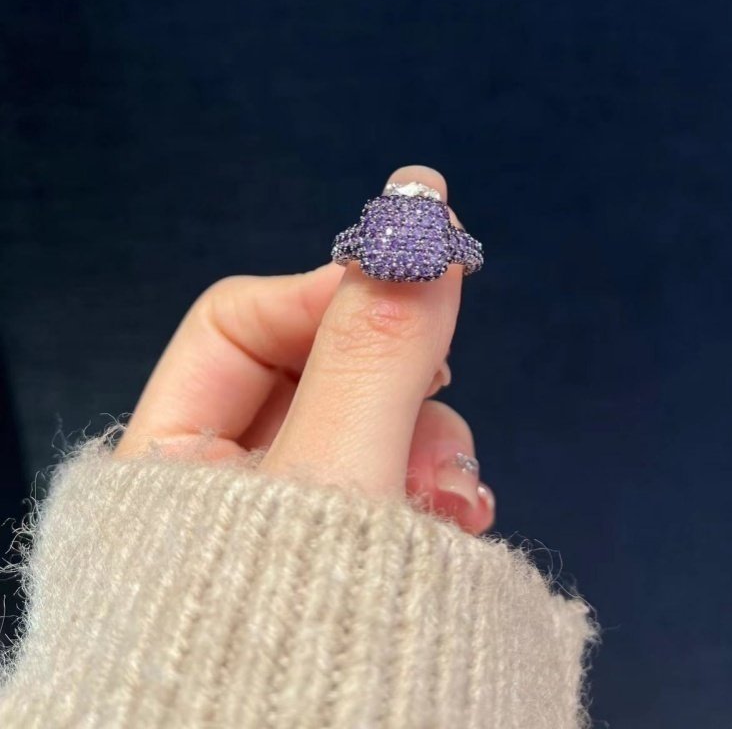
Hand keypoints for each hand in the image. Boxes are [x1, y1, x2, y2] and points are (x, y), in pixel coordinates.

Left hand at [115, 165, 494, 534]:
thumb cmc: (299, 632)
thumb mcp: (338, 476)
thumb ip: (375, 348)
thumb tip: (415, 205)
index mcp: (166, 458)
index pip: (236, 320)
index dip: (327, 293)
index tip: (413, 285)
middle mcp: (217, 480)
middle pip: (313, 369)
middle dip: (390, 381)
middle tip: (440, 389)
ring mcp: (281, 513)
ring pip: (364, 422)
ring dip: (424, 446)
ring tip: (455, 501)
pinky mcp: (338, 540)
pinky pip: (388, 475)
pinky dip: (429, 487)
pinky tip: (458, 518)